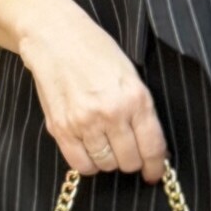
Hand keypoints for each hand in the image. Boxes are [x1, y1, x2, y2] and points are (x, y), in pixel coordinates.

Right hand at [16, 0, 167, 182]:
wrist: (55, 37)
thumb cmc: (96, 51)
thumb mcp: (131, 75)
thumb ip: (142, 111)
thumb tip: (152, 147)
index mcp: (136, 98)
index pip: (152, 148)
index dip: (155, 167)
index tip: (154, 173)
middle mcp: (111, 114)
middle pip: (128, 161)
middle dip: (131, 160)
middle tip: (127, 151)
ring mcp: (84, 123)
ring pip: (105, 165)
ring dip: (109, 160)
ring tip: (106, 143)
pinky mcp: (60, 128)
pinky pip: (80, 164)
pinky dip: (88, 163)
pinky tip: (90, 150)